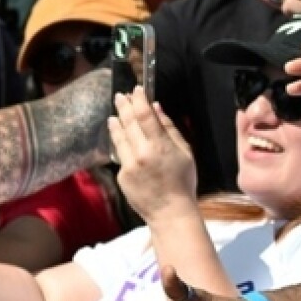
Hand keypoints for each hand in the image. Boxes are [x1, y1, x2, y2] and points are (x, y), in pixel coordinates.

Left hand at [109, 88, 196, 222]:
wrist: (170, 211)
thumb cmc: (183, 182)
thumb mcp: (185, 152)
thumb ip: (169, 128)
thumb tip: (156, 107)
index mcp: (160, 146)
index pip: (145, 115)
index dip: (139, 99)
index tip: (136, 89)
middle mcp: (141, 153)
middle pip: (129, 122)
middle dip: (124, 106)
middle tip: (120, 96)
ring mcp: (129, 164)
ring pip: (119, 136)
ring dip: (117, 122)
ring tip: (115, 113)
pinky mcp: (121, 174)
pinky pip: (121, 154)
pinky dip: (120, 142)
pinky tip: (119, 135)